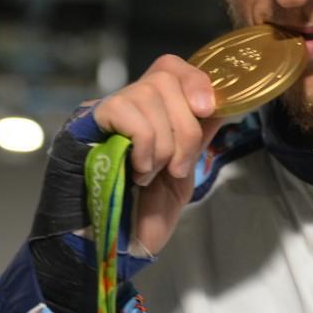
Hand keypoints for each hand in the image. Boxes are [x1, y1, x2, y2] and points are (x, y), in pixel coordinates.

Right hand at [92, 54, 222, 254]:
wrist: (113, 246)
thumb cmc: (145, 211)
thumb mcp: (183, 171)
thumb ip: (199, 135)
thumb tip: (225, 105)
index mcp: (153, 111)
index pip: (171, 66)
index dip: (193, 79)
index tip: (207, 109)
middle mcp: (128, 104)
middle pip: (164, 78)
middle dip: (184, 126)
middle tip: (178, 166)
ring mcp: (106, 112)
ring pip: (148, 94)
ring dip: (163, 143)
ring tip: (153, 174)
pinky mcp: (87, 123)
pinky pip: (127, 114)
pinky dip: (143, 146)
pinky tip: (137, 171)